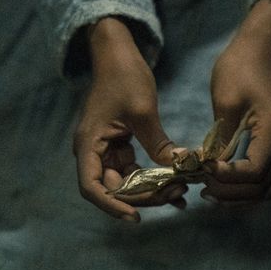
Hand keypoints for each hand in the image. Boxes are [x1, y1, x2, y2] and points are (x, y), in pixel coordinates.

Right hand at [73, 17, 185, 220]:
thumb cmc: (124, 76)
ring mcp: (106, 149)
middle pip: (113, 188)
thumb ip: (158, 144)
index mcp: (89, 144)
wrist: (118, 53)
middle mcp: (93, 151)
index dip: (111, 205)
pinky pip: (135, 169)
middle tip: (175, 196)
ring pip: (127, 181)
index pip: (92, 186)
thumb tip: (180, 169)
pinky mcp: (119, 145)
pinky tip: (176, 183)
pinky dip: (153, 177)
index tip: (135, 216)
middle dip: (143, 197)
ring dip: (152, 189)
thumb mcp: (144, 111)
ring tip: (181, 191)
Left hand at [204, 0, 270, 220]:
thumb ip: (221, 141)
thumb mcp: (224, 104)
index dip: (225, 178)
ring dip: (246, 198)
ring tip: (216, 196)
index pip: (252, 171)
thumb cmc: (238, 69)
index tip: (202, 169)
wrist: (257, 49)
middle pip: (263, 186)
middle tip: (203, 188)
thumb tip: (209, 172)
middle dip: (231, 193)